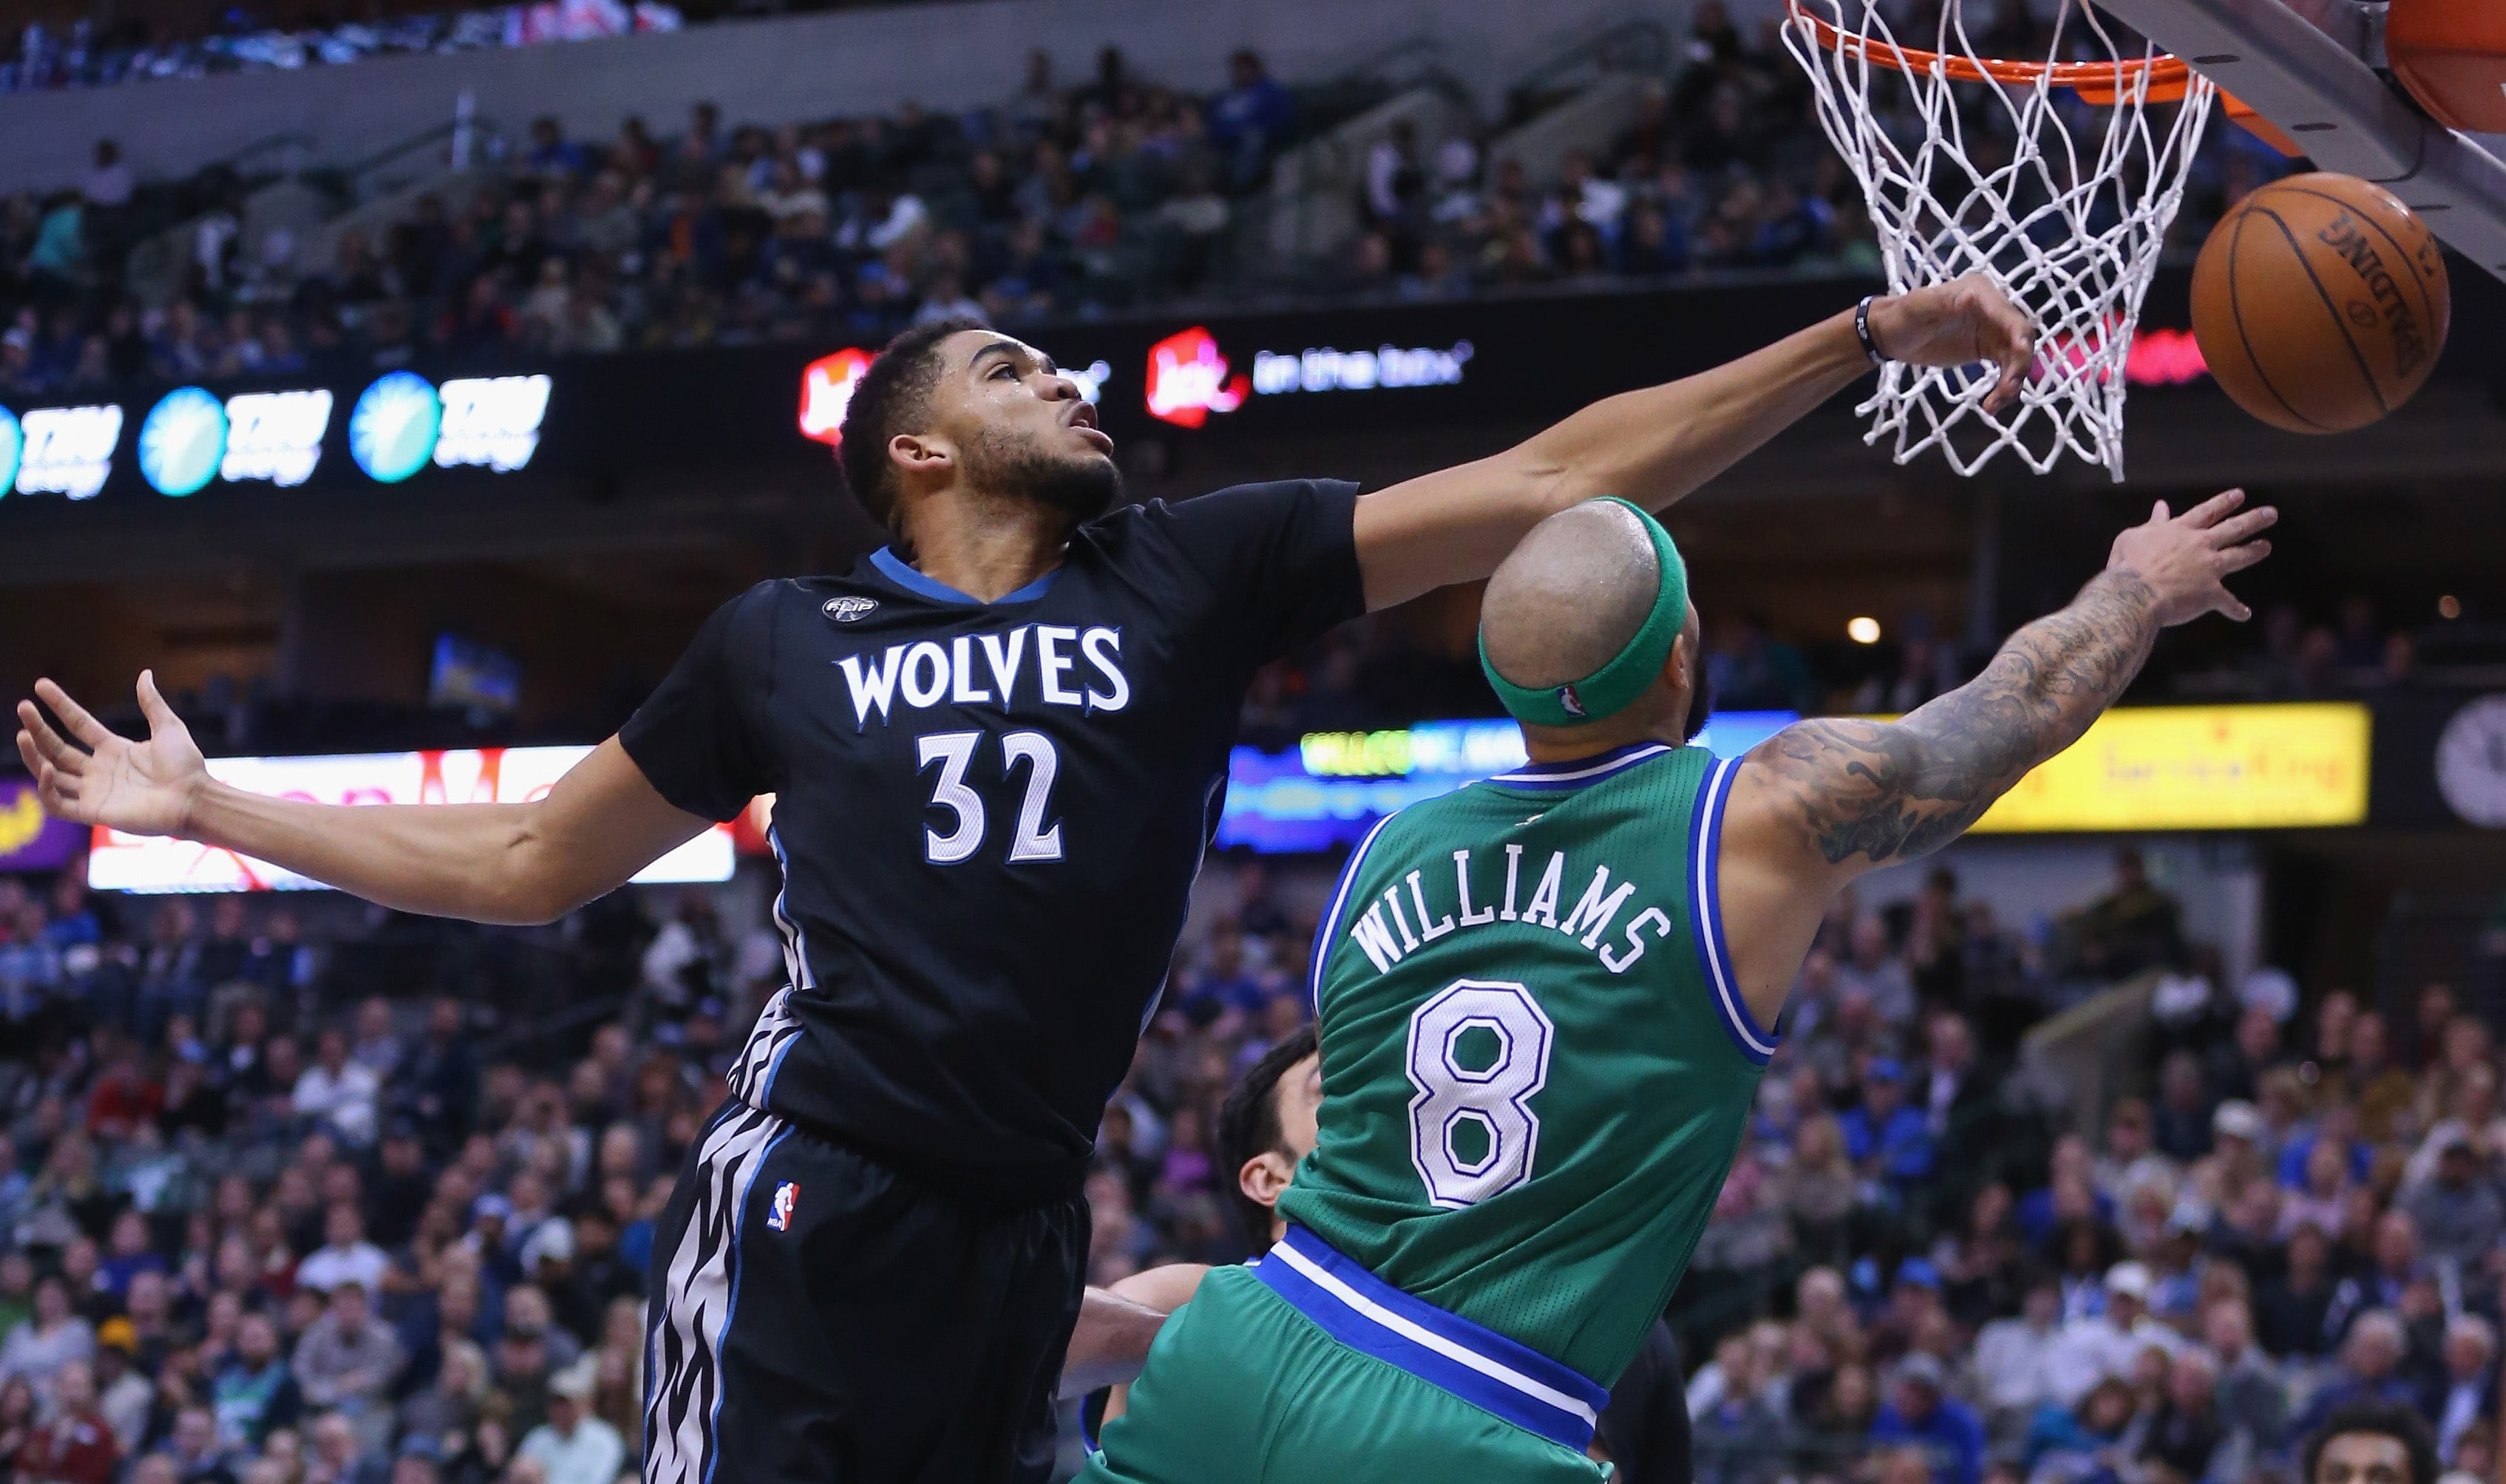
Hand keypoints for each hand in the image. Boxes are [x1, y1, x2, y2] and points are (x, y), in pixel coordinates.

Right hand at [16, 671, 208, 836]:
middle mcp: (99, 770)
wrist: (195, 798)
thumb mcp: (168, 727)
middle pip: (58, 747)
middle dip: (38, 728)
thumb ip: (151, 702)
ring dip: (33, 756)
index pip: (78, 724)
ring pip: (50, 773)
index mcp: (114, 749)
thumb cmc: (187, 766)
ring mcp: (94, 791)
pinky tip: (47, 767)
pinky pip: (57, 804)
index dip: (59, 705)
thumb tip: (145, 673)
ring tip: (21, 734)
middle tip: (22, 706)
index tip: (41, 685)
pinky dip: (46, 788)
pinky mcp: (93, 812)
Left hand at [1864, 273, 2037, 411]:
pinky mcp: (1988, 349)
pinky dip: (2004, 386)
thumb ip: (1943, 302)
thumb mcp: (1918, 307)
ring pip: (2017, 356)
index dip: (2019, 336)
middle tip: (2006, 391)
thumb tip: (1972, 297)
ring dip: (2012, 381)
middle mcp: (1993, 308)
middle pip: (2021, 337)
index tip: (2020, 355)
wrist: (1892, 335)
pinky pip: (2006, 368)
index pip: (2009, 315)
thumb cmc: (1902, 317)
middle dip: (2019, 365)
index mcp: (1980, 291)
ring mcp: (1993, 329)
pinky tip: (1992, 404)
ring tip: (1993, 405)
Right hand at [2106, 489, 2276, 626]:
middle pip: (2233, 528)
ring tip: (2266, 546)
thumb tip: (2160, 507)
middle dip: (2254, 519)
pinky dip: (2236, 610)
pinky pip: (2227, 602)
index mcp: (2180, 530)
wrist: (2134, 594)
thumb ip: (2152, 523)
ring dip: (2254, 551)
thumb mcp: (2133, 537)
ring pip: (2238, 556)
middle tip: (2270, 513)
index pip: (2207, 511)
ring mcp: (2208, 569)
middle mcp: (2200, 545)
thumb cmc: (2128, 565)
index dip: (2223, 502)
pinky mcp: (2210, 594)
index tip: (2239, 495)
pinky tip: (2244, 614)